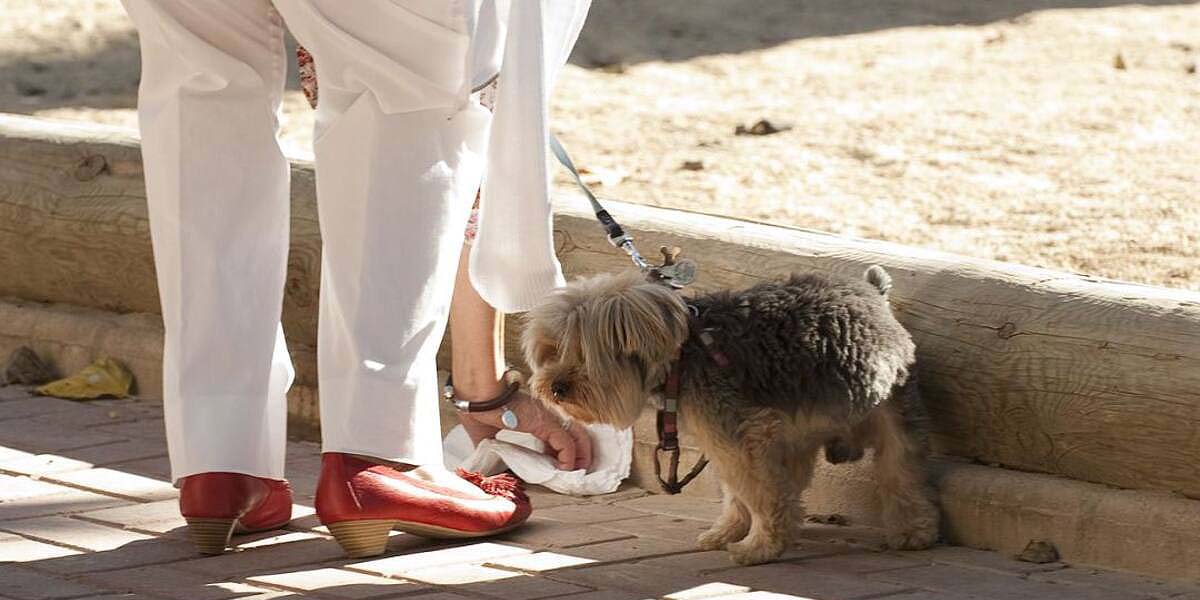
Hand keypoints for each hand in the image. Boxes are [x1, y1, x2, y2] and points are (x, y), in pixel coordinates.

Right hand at [458, 390, 592, 471]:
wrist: (474, 395)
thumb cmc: (478, 407)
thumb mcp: (486, 435)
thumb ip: (492, 449)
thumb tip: (489, 467)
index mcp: (534, 415)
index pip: (559, 433)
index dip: (562, 451)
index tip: (558, 466)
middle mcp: (546, 414)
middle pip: (576, 432)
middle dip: (580, 453)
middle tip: (575, 471)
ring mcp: (548, 416)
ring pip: (578, 436)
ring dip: (580, 456)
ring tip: (575, 473)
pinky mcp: (545, 422)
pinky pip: (566, 443)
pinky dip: (568, 459)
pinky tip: (563, 470)